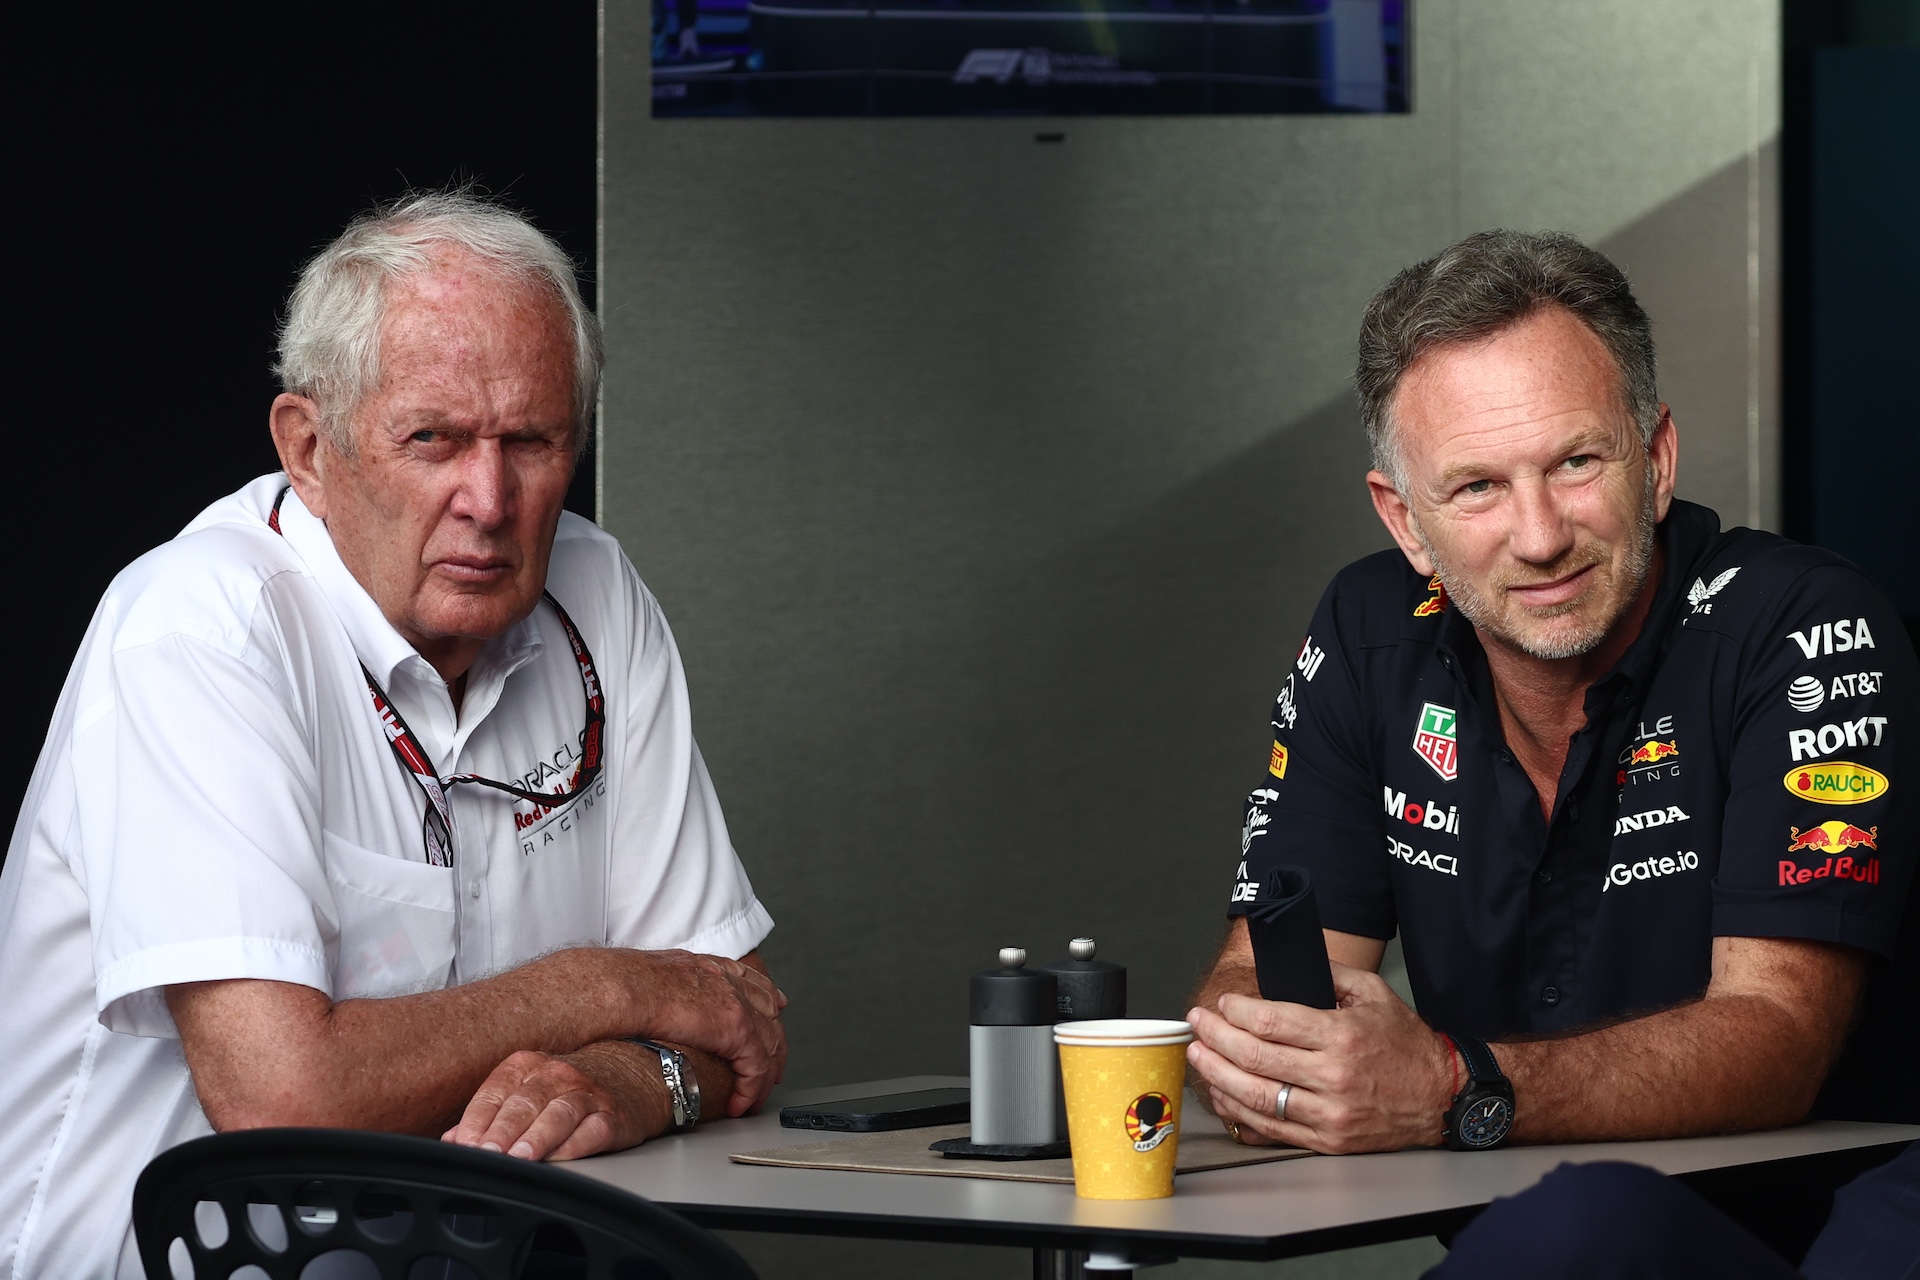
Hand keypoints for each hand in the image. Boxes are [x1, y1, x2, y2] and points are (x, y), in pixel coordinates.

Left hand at [442, 1044, 665, 1161]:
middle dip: (503, 1130)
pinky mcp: (613, 1116)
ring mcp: (587, 1093)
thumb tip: (452, 1140)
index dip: (477, 1121)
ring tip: (521, 1157)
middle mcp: (557, 1074)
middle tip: (488, 1154)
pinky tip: (560, 1157)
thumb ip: (486, 1118)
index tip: (464, 1145)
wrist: (623, 1081)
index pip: (495, 1092)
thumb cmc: (559, 1095)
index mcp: (526, 1065)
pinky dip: (576, 1144)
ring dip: (538, 1137)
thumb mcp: (521, 1096)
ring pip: (559, 1113)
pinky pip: (593, 1130)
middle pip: (525, 1102)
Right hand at [621, 951, 787, 1117]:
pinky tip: (740, 1105)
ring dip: (764, 1074)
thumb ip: (667, 986)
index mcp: (708, 967)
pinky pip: (756, 1065)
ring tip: (755, 1097)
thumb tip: (653, 1000)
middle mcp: (727, 981)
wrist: (621, 986)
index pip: (751, 982)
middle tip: (773, 1068)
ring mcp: (736, 1003)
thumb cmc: (622, 983)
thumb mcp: (653, 975)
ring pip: (769, 1043)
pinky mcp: (736, 1028)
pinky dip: (751, 1089)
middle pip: (769, 1012)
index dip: (766, 1001)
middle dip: (774, 1043)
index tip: (775, 1012)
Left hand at [1185, 961, 1454, 1153]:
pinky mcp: (1327, 1139)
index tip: (1223, 1004)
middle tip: (1197, 1025)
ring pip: (1256, 1096)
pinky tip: (1222, 1093)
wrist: (1441, 1097)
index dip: (1237, 1012)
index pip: (1272, 1022)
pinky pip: (1271, 1128)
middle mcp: (1332, 1076)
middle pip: (1255, 1058)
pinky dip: (1240, 1111)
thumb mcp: (1374, 993)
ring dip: (1217, 1075)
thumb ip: (1329, 973)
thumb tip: (1289, 959)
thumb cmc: (1406, 1044)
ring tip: (1198, 1056)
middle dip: (1216, 1038)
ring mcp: (1329, 1112)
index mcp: (1341, 1035)